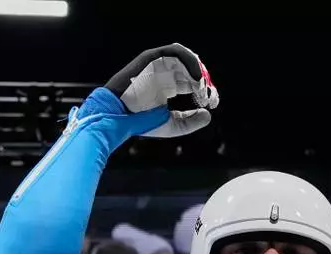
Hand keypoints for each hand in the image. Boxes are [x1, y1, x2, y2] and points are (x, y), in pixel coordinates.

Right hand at [104, 43, 218, 137]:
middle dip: (204, 81)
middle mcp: (164, 73)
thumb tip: (208, 115)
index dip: (205, 90)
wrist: (118, 115)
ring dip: (197, 69)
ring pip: (185, 57)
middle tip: (208, 95)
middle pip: (191, 69)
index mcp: (167, 86)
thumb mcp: (171, 125)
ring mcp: (158, 65)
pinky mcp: (152, 58)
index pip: (191, 82)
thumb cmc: (141, 122)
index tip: (211, 102)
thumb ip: (190, 122)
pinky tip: (194, 78)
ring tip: (201, 86)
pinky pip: (174, 51)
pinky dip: (188, 61)